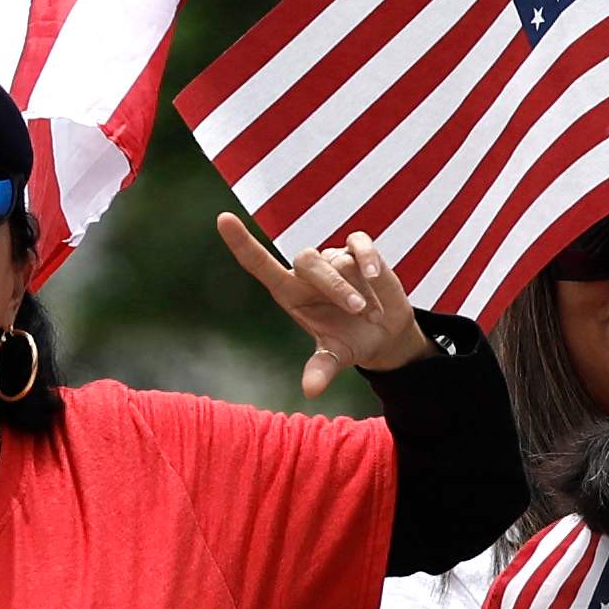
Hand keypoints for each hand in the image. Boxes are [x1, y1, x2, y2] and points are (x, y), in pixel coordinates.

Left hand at [221, 215, 429, 391]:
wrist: (385, 334)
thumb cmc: (349, 342)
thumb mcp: (335, 358)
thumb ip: (321, 369)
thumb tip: (311, 390)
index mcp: (289, 293)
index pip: (259, 264)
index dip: (241, 242)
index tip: (223, 219)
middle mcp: (307, 273)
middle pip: (307, 261)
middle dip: (334, 286)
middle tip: (357, 310)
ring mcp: (333, 259)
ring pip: (337, 260)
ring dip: (356, 287)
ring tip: (370, 314)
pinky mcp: (359, 252)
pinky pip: (358, 244)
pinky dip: (366, 256)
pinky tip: (373, 274)